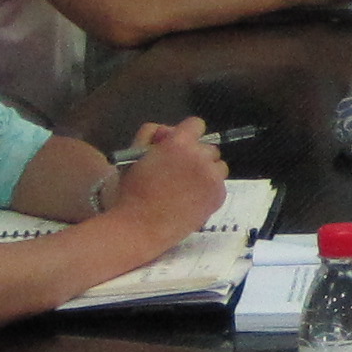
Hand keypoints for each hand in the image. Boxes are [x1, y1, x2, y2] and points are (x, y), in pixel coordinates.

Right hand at [114, 119, 228, 232]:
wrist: (140, 226)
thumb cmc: (132, 191)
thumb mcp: (136, 154)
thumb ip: (153, 136)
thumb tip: (170, 132)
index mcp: (178, 143)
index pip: (196, 125)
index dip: (187, 134)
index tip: (180, 147)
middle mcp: (200, 156)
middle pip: (209, 147)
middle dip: (196, 156)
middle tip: (180, 171)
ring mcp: (212, 177)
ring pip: (218, 166)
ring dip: (206, 172)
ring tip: (186, 187)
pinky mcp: (219, 195)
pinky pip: (219, 185)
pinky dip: (209, 190)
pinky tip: (192, 200)